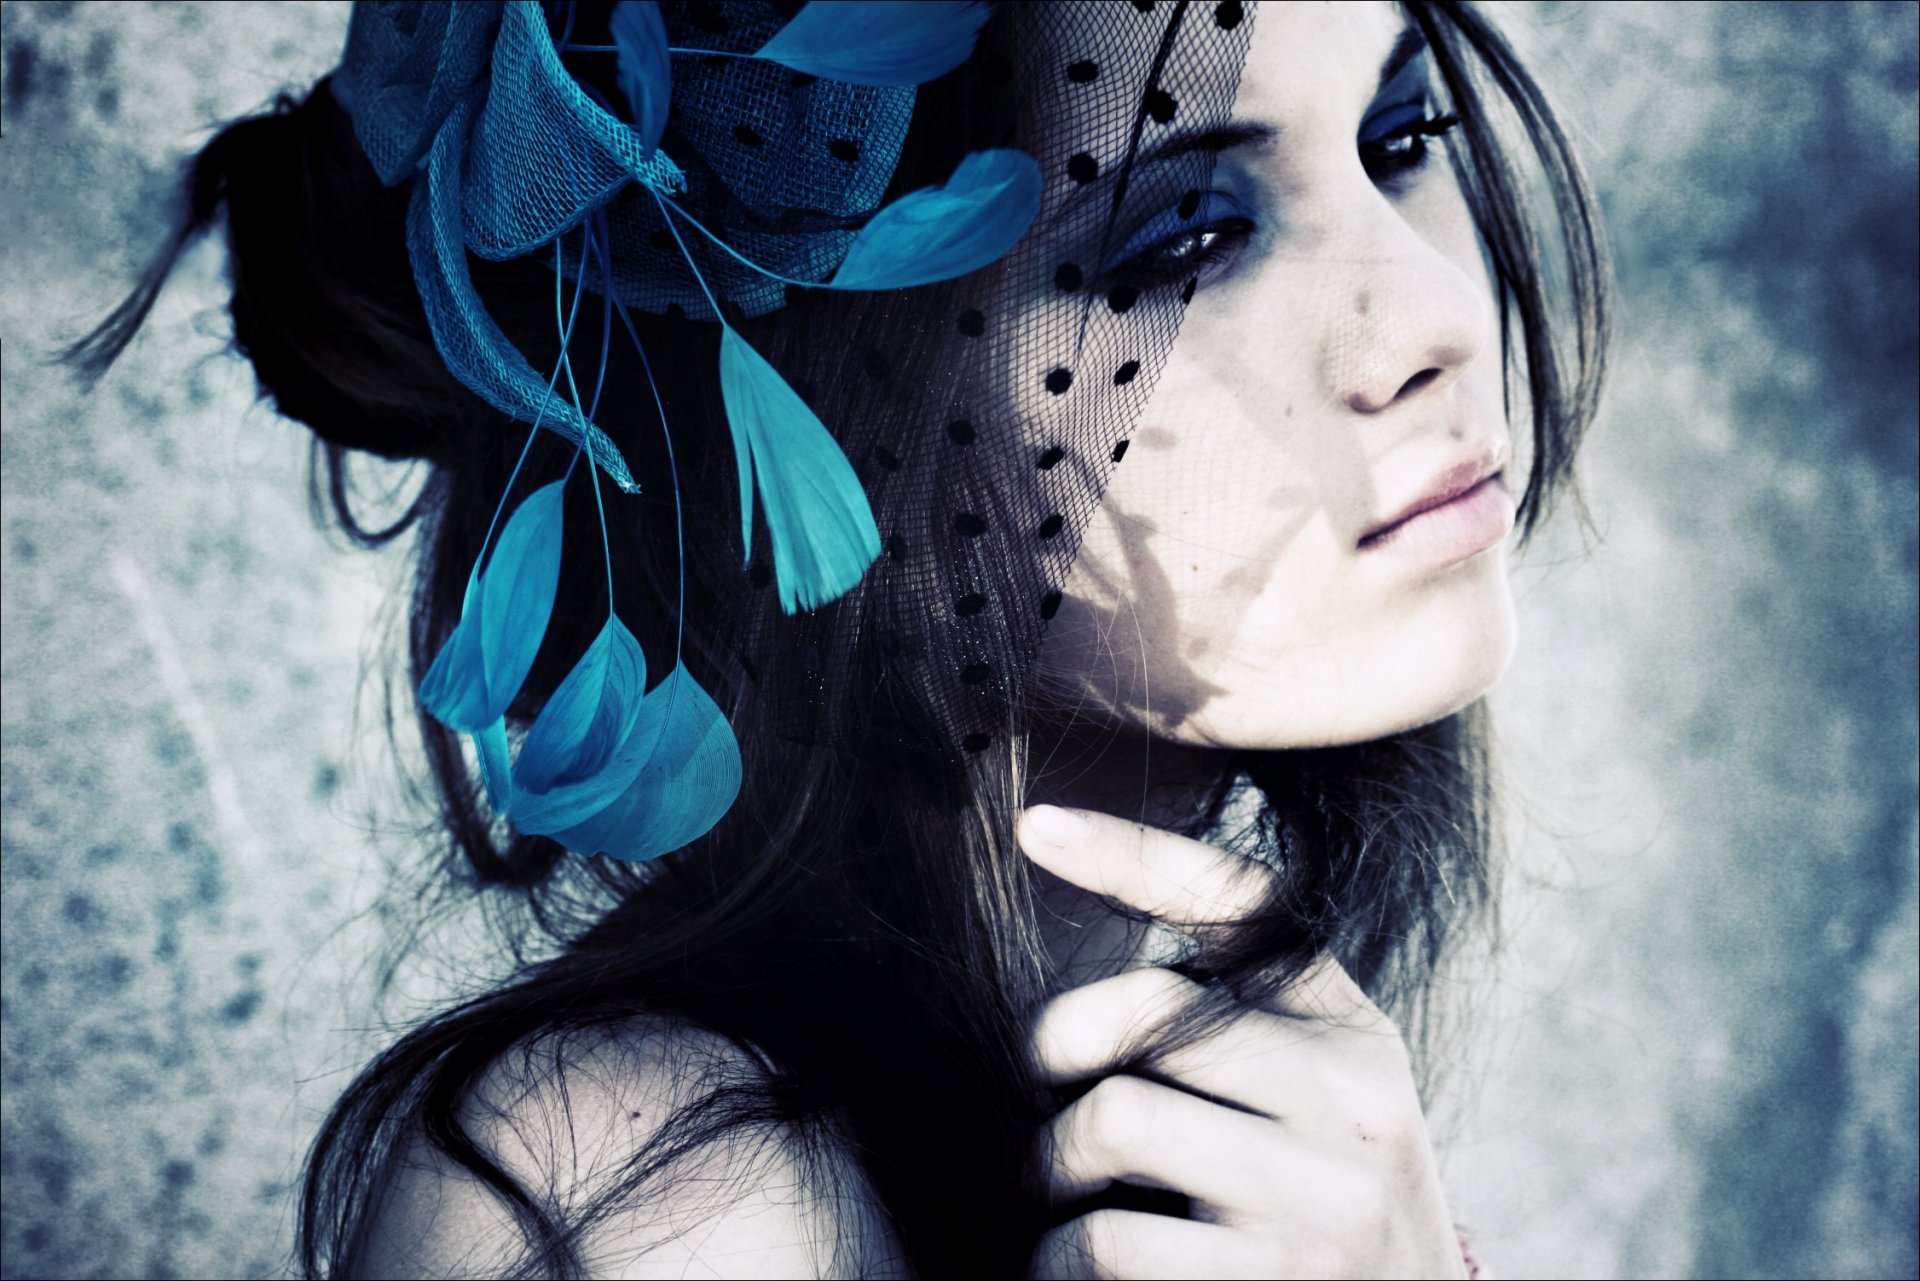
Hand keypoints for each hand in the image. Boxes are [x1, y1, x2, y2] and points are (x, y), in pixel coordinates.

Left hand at [1019, 805, 1466, 1280]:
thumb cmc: (1318, 1226)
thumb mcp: (1315, 1111)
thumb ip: (1236, 1037)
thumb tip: (1076, 1003)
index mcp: (1354, 1034)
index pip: (1244, 902)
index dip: (1131, 853)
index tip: (1034, 824)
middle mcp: (1353, 1097)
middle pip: (1147, 1008)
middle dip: (1051, 1052)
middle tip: (1032, 1107)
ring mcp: (1324, 1192)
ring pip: (1113, 1117)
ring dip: (1048, 1167)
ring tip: (1055, 1200)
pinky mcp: (1276, 1279)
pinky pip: (1104, 1238)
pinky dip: (1055, 1260)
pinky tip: (1064, 1269)